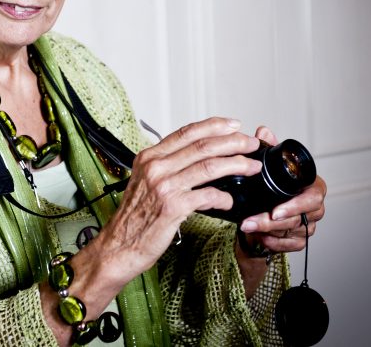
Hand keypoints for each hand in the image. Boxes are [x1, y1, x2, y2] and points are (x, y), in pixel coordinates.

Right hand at [88, 117, 263, 284]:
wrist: (119, 246)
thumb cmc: (134, 219)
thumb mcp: (145, 182)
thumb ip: (167, 167)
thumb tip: (196, 158)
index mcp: (149, 157)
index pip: (187, 132)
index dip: (214, 126)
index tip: (233, 125)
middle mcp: (156, 167)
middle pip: (202, 145)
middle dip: (233, 142)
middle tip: (251, 144)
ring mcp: (164, 186)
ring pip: (209, 166)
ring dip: (236, 164)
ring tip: (252, 166)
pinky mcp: (172, 207)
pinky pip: (207, 195)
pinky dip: (223, 197)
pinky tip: (229, 200)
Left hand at [238, 126, 326, 253]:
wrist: (264, 209)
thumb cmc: (272, 185)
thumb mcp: (269, 164)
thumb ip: (268, 148)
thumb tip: (263, 131)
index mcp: (312, 186)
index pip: (314, 197)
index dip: (296, 205)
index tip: (275, 210)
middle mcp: (314, 207)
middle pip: (301, 219)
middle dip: (273, 222)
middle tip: (250, 221)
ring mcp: (308, 225)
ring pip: (294, 234)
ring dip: (269, 232)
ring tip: (248, 226)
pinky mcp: (299, 240)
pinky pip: (292, 247)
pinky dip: (275, 244)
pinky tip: (260, 238)